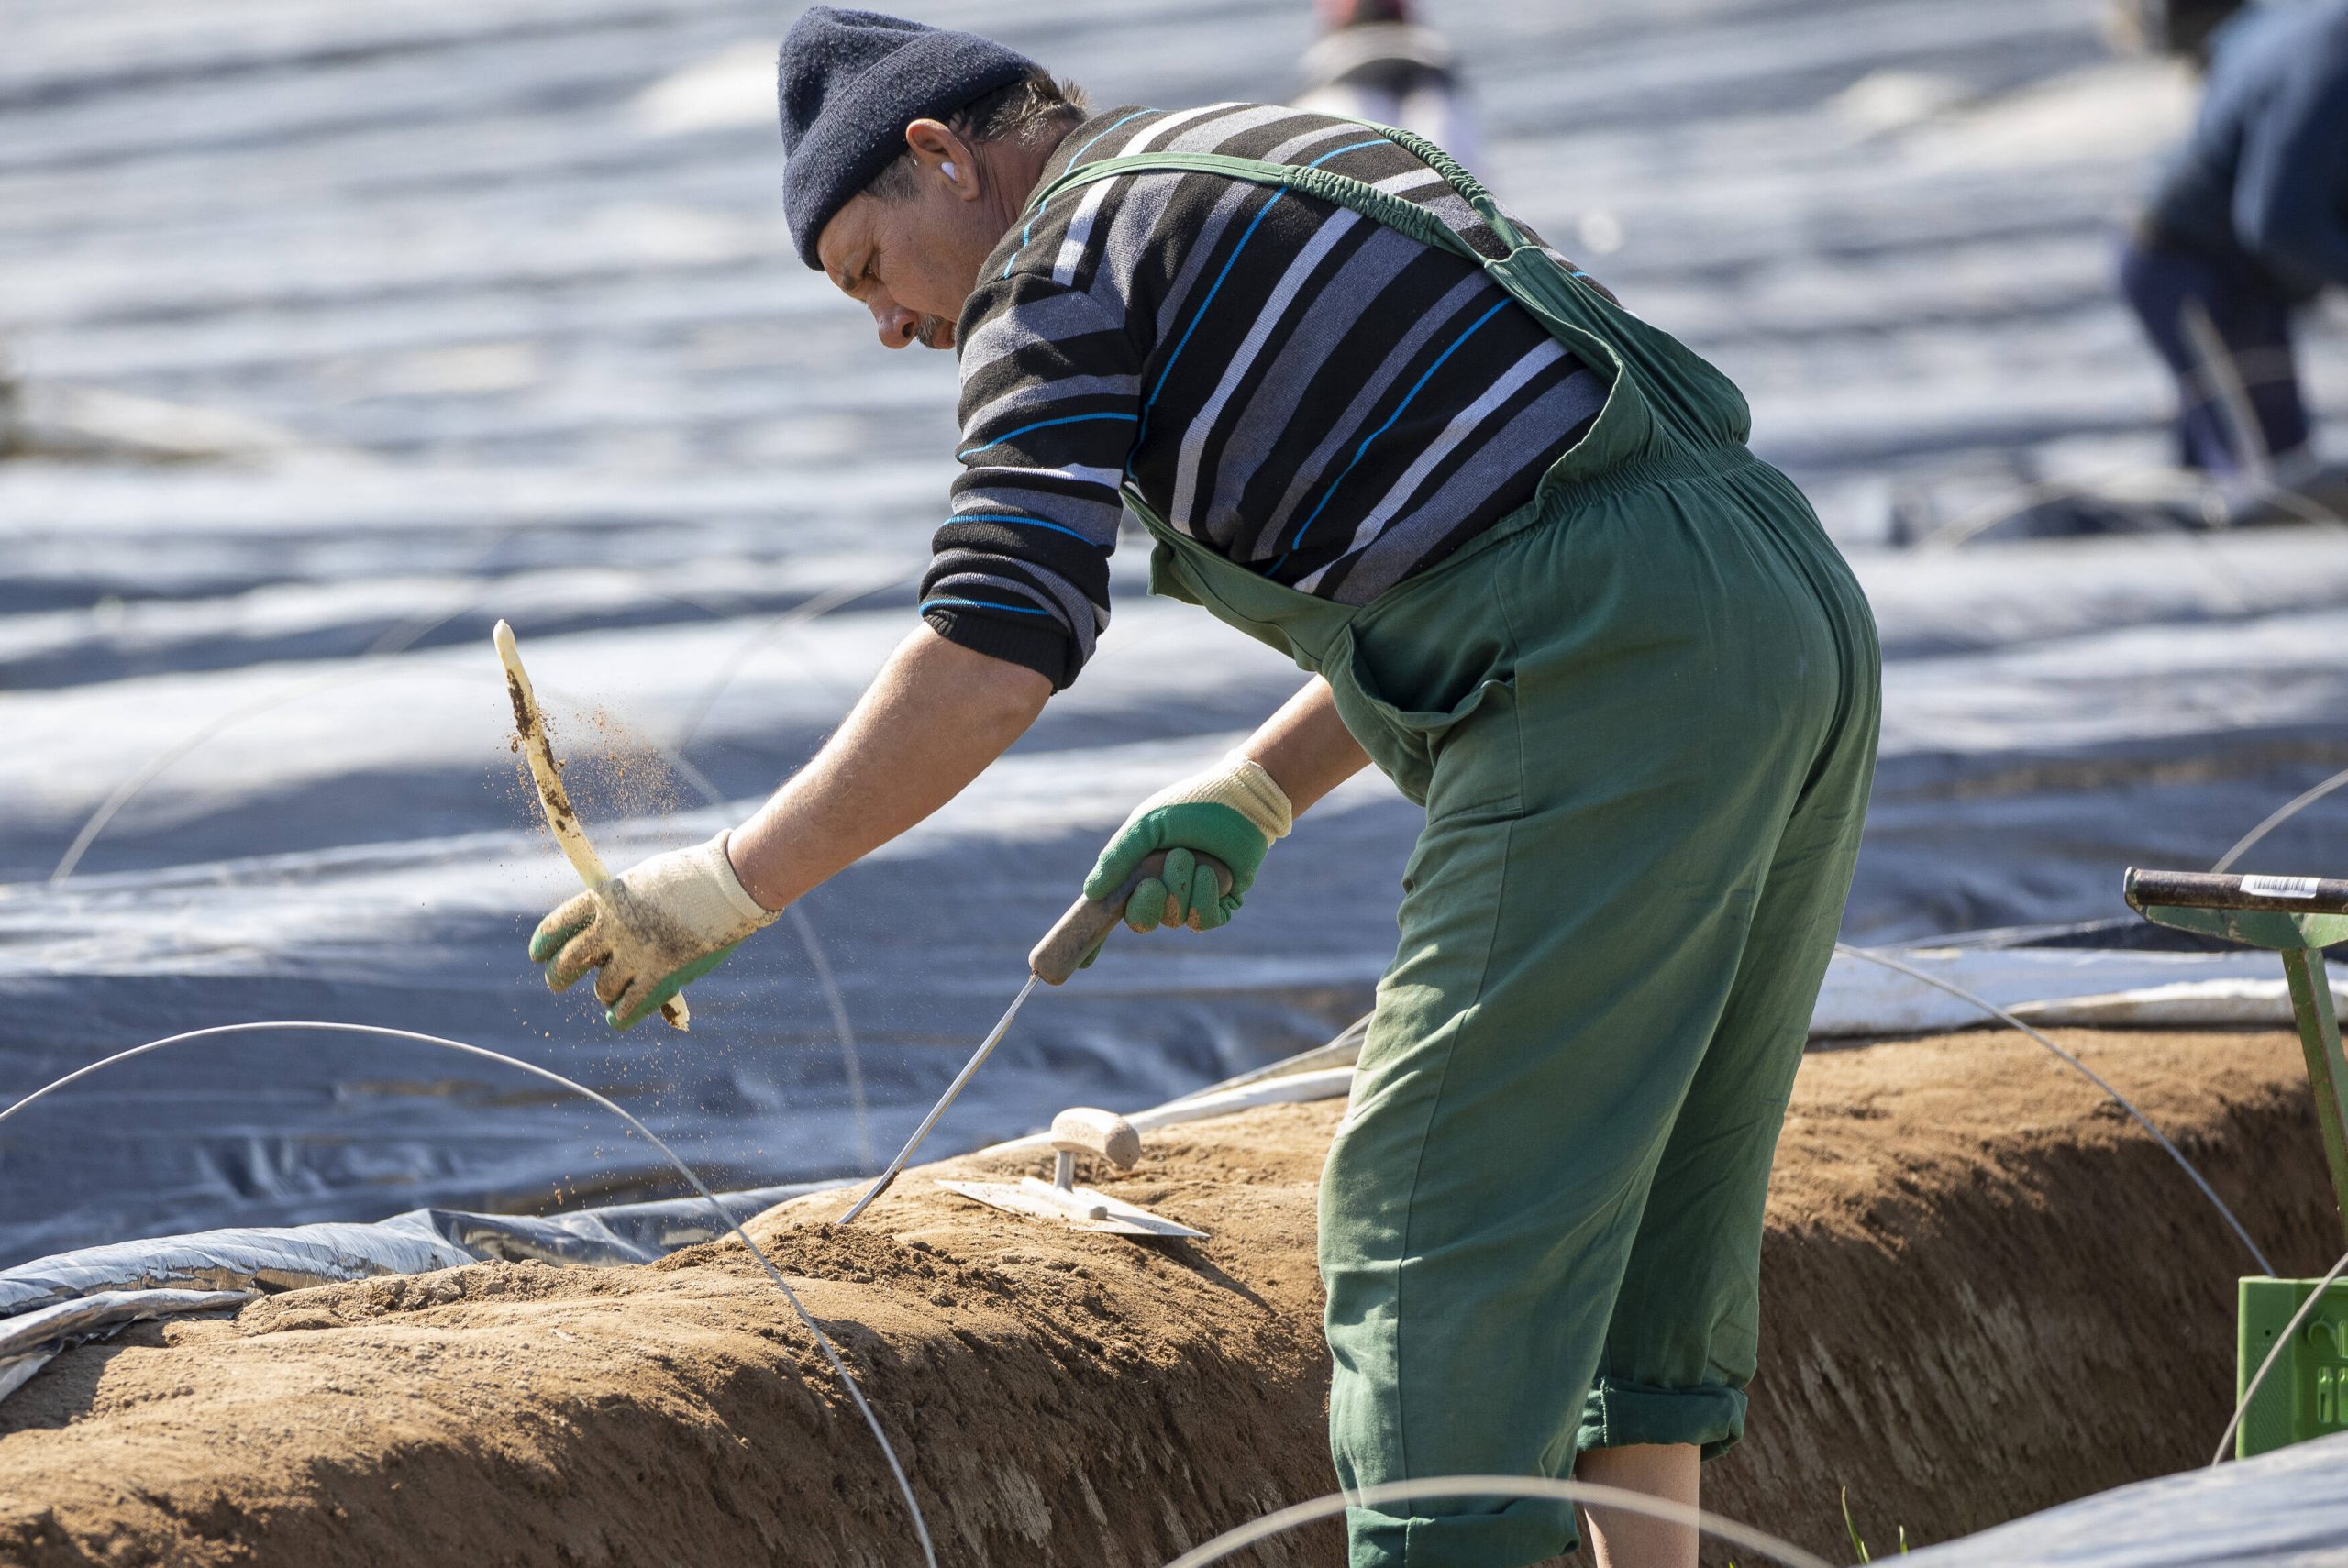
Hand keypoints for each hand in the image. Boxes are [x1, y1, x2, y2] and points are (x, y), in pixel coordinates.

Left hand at [529, 832, 777, 1029]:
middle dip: (559, 977)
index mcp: (606, 897)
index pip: (558, 925)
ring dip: (606, 993)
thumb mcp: (647, 882)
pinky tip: (618, 1018)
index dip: (544, 943)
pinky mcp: (661, 977)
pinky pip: (629, 1009)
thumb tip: (611, 941)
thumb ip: (624, 908)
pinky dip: (621, 1017)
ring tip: (615, 991)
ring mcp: (636, 955)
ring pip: (603, 989)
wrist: (731, 882)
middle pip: (568, 963)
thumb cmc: (695, 874)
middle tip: (557, 983)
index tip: (539, 955)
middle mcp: (613, 928)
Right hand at [1085, 753, 1291, 934]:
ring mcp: (1191, 901)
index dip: (1096, 940)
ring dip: (1180, 886)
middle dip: (1145, 905)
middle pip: (1141, 922)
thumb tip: (1090, 893)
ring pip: (1174, 919)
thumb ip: (1118, 856)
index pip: (1111, 913)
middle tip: (1152, 882)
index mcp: (1137, 874)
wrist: (1238, 800)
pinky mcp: (1220, 905)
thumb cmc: (1189, 807)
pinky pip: (1204, 920)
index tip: (1083, 965)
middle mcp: (1162, 892)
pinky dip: (1204, 896)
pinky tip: (1210, 871)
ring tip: (1189, 856)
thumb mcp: (1146, 826)